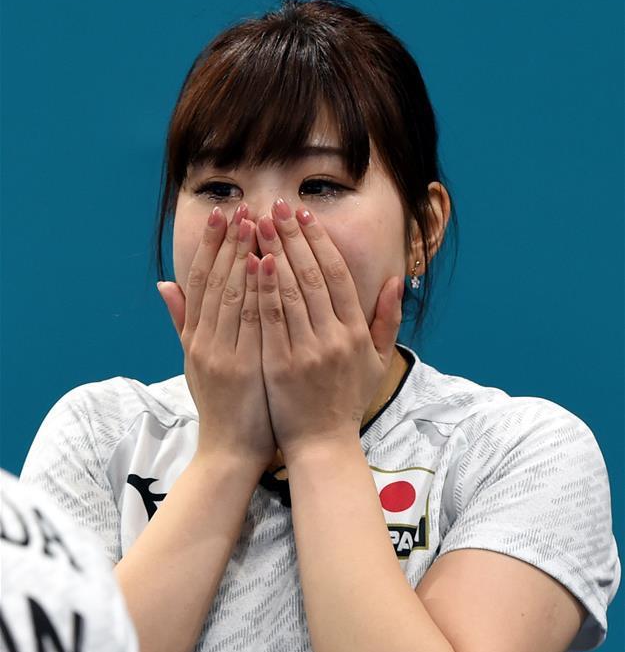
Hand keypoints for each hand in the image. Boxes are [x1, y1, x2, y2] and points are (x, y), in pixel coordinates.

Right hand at [157, 204, 276, 468]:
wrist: (231, 451)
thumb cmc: (223, 405)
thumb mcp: (196, 362)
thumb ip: (183, 323)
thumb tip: (163, 285)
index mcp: (195, 339)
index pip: (201, 282)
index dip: (210, 246)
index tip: (222, 215)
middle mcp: (205, 342)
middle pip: (215, 282)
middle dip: (228, 242)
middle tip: (240, 206)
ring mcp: (224, 354)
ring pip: (231, 295)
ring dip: (242, 256)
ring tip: (254, 222)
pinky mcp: (244, 368)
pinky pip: (252, 322)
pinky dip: (256, 291)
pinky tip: (265, 264)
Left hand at [254, 199, 402, 462]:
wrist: (322, 444)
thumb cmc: (346, 402)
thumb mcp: (377, 362)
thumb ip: (387, 320)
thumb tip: (398, 280)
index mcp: (356, 333)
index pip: (336, 275)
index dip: (319, 241)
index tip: (302, 215)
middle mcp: (334, 337)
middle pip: (311, 275)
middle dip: (290, 237)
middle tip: (273, 207)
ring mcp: (307, 351)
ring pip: (289, 291)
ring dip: (272, 252)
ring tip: (255, 224)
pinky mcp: (281, 365)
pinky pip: (270, 319)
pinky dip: (261, 289)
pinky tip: (250, 263)